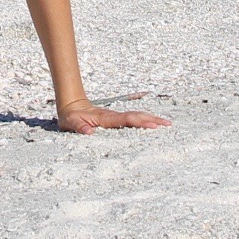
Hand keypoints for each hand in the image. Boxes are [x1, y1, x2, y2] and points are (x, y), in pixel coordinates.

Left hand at [56, 101, 171, 134]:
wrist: (72, 105)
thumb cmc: (71, 117)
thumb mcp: (71, 123)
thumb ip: (79, 127)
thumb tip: (89, 133)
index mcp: (105, 119)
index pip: (126, 120)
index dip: (139, 122)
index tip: (153, 126)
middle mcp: (113, 116)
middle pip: (136, 116)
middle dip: (152, 120)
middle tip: (168, 124)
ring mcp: (116, 117)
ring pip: (137, 116)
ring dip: (151, 119)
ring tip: (167, 124)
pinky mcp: (116, 119)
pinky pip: (133, 119)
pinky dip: (145, 120)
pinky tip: (154, 124)